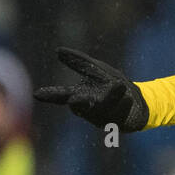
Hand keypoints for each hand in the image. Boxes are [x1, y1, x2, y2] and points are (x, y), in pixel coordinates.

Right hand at [34, 47, 148, 130]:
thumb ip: (79, 62)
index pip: (61, 96)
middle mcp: (88, 109)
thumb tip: (58, 50)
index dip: (50, 95)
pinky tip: (127, 98)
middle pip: (80, 107)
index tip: (37, 94)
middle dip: (78, 103)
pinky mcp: (118, 123)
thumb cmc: (111, 84)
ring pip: (103, 110)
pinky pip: (119, 116)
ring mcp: (102, 117)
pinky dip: (122, 106)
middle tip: (74, 99)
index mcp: (79, 96)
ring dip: (111, 98)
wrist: (136, 100)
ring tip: (119, 84)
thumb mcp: (97, 70)